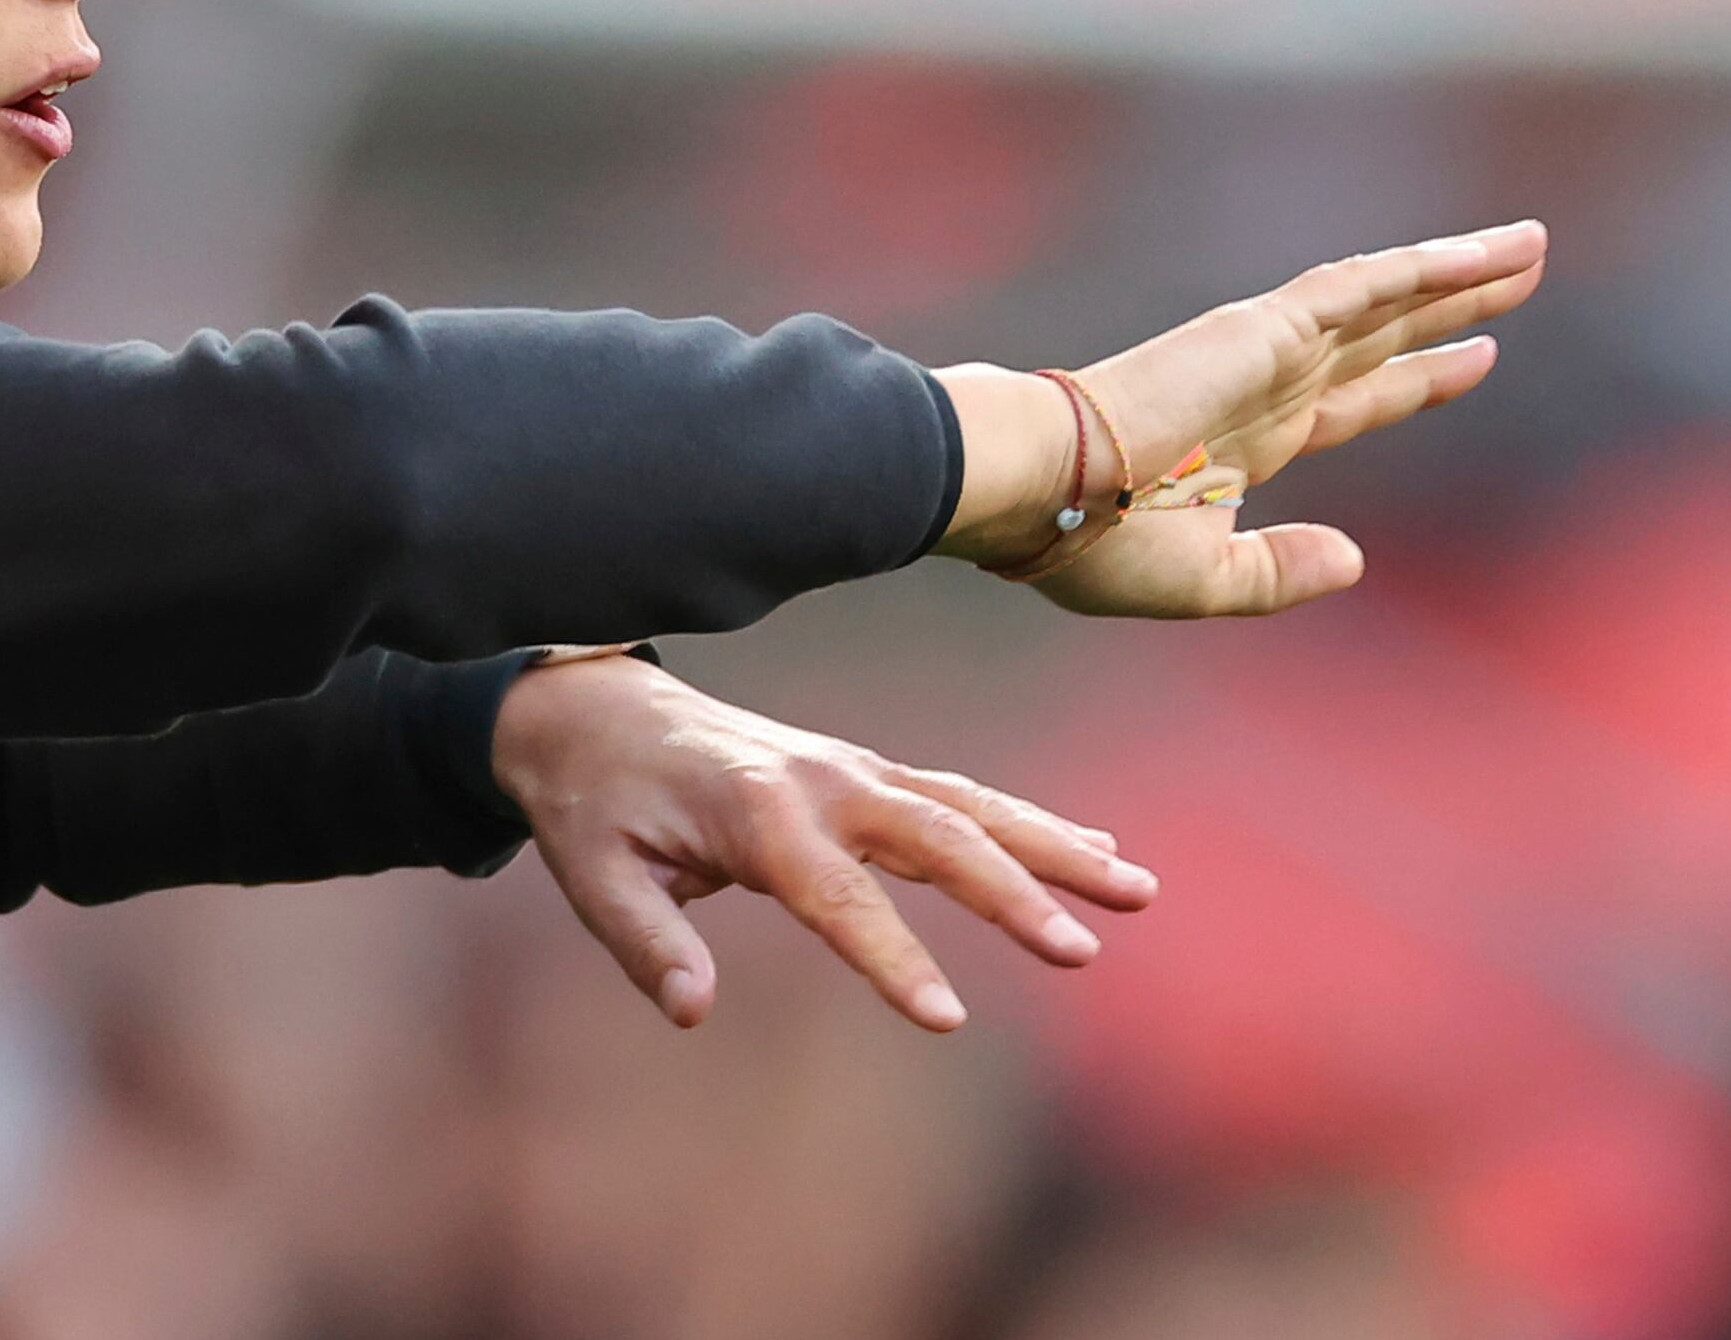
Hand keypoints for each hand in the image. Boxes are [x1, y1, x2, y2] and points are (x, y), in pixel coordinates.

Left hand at [490, 652, 1154, 1032]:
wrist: (595, 711)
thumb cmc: (595, 806)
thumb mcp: (592, 876)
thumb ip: (644, 943)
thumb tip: (691, 1010)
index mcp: (757, 813)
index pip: (837, 896)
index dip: (892, 959)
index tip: (948, 1019)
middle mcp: (823, 782)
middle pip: (937, 836)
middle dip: (1013, 893)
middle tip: (1081, 953)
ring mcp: (853, 770)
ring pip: (972, 807)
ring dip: (1056, 846)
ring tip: (1138, 891)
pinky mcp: (866, 772)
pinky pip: (962, 798)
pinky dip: (1031, 823)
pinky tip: (1096, 853)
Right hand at [934, 220, 1547, 615]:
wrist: (1045, 490)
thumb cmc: (1095, 542)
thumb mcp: (1207, 581)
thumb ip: (1282, 571)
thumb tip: (1354, 557)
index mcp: (1250, 443)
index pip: (1355, 401)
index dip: (1416, 379)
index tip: (1475, 357)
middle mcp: (1269, 387)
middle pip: (1386, 338)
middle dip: (1452, 308)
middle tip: (1519, 277)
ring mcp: (1268, 351)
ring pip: (1387, 300)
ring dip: (1460, 272)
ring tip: (1530, 245)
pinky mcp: (1264, 329)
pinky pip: (1360, 287)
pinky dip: (1420, 267)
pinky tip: (1476, 254)